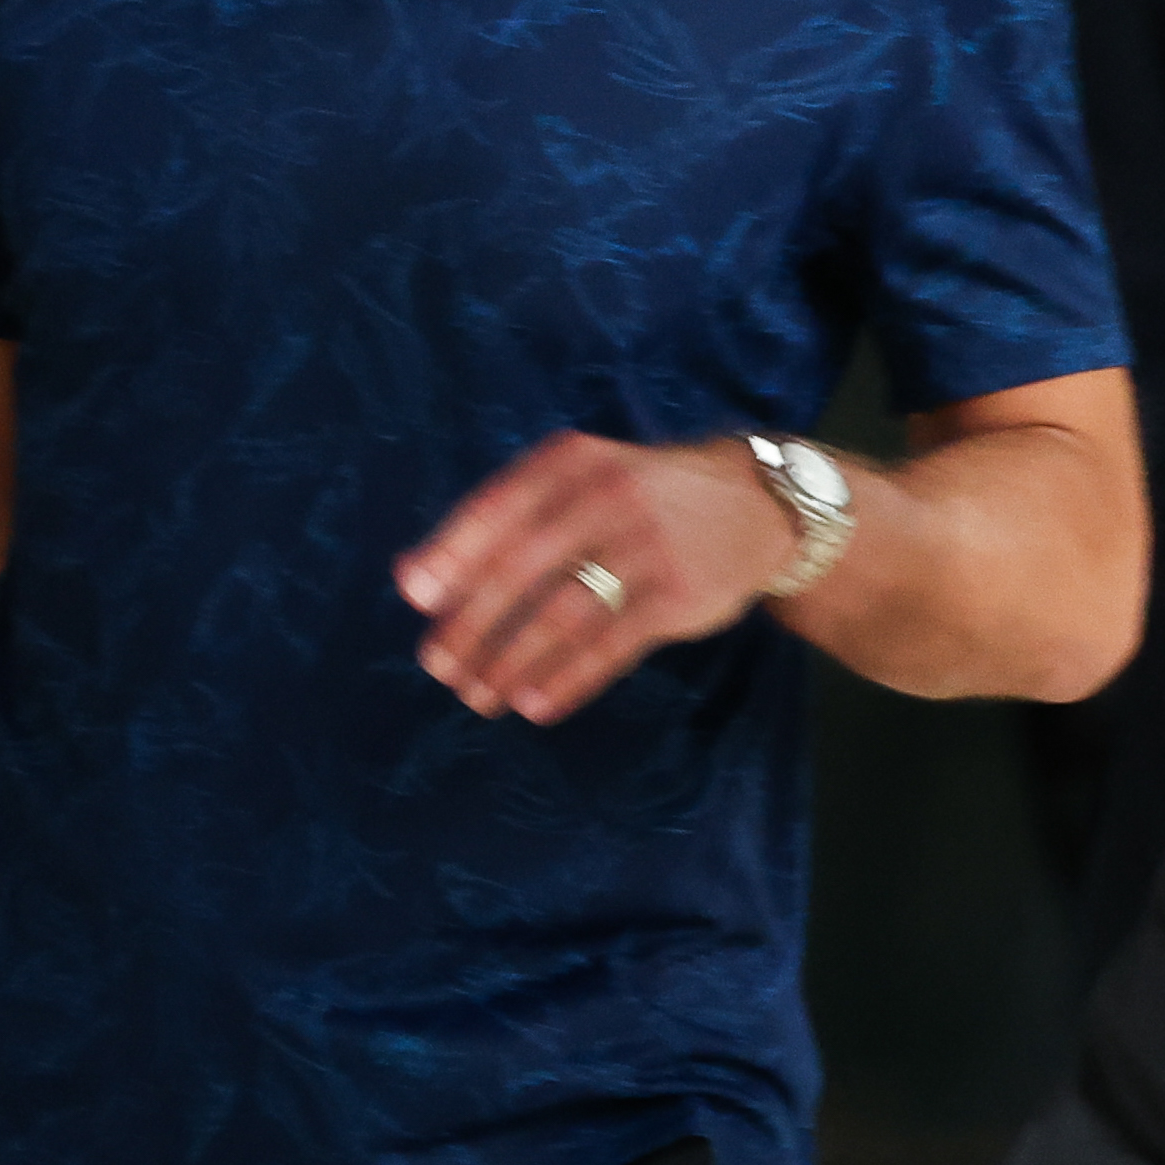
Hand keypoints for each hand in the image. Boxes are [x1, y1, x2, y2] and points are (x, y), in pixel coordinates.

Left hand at [394, 433, 800, 725]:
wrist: (754, 504)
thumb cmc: (635, 497)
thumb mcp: (576, 482)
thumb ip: (499, 521)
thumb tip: (410, 577)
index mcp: (572, 462)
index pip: (501, 505)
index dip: (455, 551)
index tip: (416, 598)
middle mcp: (609, 495)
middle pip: (527, 564)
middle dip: (476, 621)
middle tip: (438, 665)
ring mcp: (648, 546)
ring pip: (566, 611)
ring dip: (514, 658)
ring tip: (477, 697)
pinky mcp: (679, 595)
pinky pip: (613, 644)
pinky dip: (569, 678)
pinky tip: (533, 703)